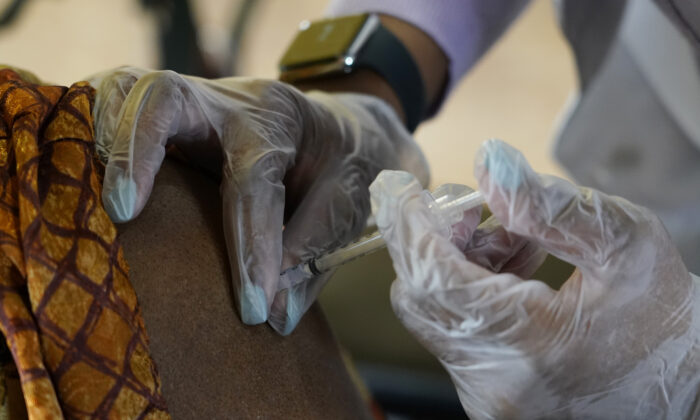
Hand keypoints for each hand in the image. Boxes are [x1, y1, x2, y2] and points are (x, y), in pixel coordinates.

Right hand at [87, 67, 428, 333]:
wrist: (338, 128)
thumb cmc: (342, 164)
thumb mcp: (351, 199)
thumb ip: (315, 251)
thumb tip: (274, 315)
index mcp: (279, 119)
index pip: (253, 177)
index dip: (251, 245)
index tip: (255, 308)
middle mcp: (227, 101)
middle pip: (163, 98)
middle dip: (136, 153)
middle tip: (126, 215)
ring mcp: (192, 103)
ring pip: (127, 92)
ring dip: (102, 140)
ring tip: (92, 202)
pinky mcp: (168, 117)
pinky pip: (116, 108)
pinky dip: (93, 136)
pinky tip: (86, 180)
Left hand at [370, 139, 699, 418]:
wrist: (691, 396)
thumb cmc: (668, 323)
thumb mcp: (625, 245)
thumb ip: (550, 203)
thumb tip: (489, 163)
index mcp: (527, 342)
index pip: (432, 277)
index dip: (408, 226)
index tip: (397, 190)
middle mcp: (494, 381)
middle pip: (420, 297)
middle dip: (435, 242)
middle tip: (473, 210)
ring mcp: (488, 398)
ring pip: (434, 317)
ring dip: (458, 267)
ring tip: (515, 240)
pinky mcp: (490, 400)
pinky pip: (455, 337)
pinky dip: (470, 295)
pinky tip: (515, 273)